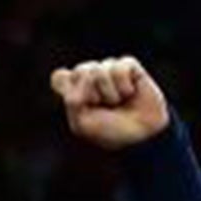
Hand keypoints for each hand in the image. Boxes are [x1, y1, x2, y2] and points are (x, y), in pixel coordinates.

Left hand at [50, 57, 169, 149]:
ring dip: (109, 92)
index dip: (69, 89)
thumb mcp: (82, 123)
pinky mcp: (130, 68)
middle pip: (80, 70)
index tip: (79, 105)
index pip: (59, 78)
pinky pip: (120, 66)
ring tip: (118, 102)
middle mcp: (91, 80)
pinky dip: (124, 84)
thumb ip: (72, 100)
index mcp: (75, 93)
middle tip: (102, 106)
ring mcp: (110, 72)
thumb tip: (84, 72)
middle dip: (91, 92)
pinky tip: (130, 93)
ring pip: (100, 68)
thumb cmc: (110, 131)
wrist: (141, 135)